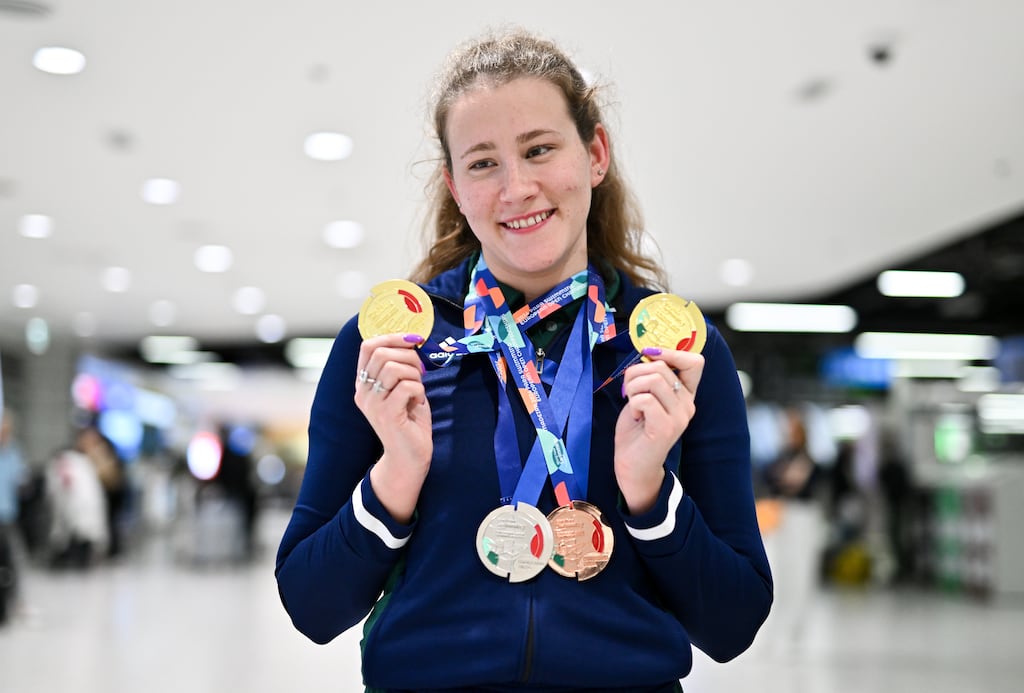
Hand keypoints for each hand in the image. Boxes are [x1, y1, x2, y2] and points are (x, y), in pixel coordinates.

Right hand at [354, 333, 431, 521]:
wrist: (409, 457)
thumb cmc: (409, 421)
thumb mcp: (402, 388)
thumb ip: (400, 367)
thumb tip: (412, 340)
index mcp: (364, 383)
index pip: (368, 347)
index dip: (392, 337)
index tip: (413, 340)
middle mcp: (363, 392)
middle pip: (382, 353)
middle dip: (409, 356)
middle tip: (420, 371)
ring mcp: (372, 404)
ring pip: (394, 368)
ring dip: (414, 374)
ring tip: (418, 389)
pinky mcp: (387, 414)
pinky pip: (407, 386)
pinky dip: (419, 390)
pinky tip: (417, 402)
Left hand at [614, 347, 704, 513]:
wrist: (633, 466)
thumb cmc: (637, 429)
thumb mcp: (645, 396)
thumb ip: (651, 377)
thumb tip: (648, 352)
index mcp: (685, 395)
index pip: (695, 362)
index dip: (671, 352)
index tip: (649, 355)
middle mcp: (688, 404)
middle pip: (661, 367)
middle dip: (636, 373)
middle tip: (630, 392)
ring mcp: (679, 417)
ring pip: (653, 379)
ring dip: (633, 388)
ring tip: (633, 405)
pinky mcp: (666, 427)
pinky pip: (645, 398)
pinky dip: (632, 404)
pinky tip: (635, 417)